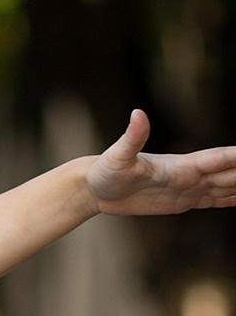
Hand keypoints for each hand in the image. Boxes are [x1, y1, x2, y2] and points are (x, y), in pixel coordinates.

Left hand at [86, 110, 235, 215]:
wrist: (94, 187)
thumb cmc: (104, 170)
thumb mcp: (117, 157)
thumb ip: (131, 137)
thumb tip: (138, 114)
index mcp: (182, 165)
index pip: (221, 159)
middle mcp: (191, 174)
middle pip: (233, 173)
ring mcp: (189, 187)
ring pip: (228, 187)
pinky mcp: (182, 201)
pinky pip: (214, 201)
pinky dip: (232, 200)